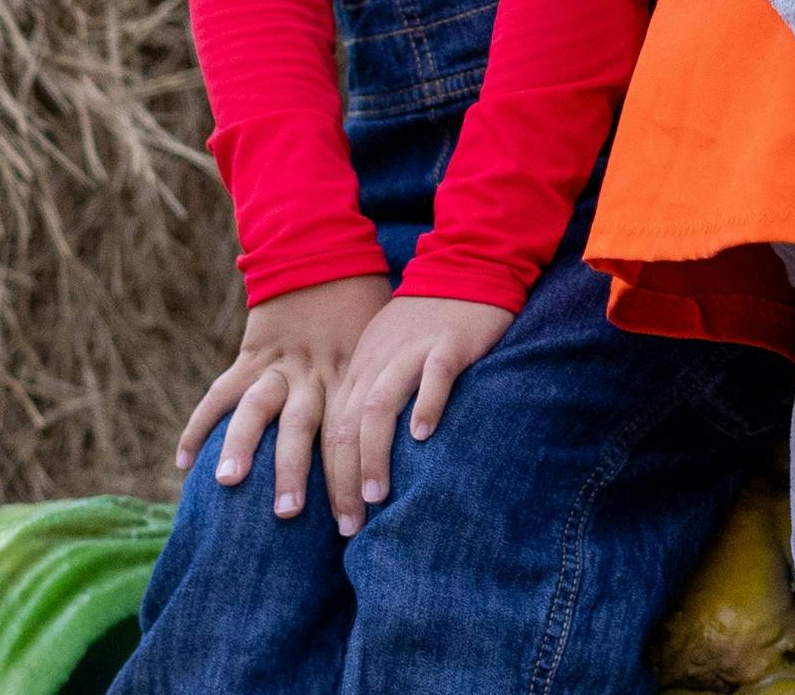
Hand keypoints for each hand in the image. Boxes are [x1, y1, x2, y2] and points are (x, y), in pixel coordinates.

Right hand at [179, 273, 389, 520]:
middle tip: (289, 515)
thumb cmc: (367, 309)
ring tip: (229, 481)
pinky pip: (222, 391)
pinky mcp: (251, 354)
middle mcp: (314, 373)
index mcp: (351, 374)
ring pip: (258, 407)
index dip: (350, 479)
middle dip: (297, 474)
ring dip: (242, 445)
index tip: (354, 523)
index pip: (350, 434)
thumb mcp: (384, 346)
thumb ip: (384, 389)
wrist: (325, 255)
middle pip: (305, 428)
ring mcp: (279, 364)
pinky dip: (200, 424)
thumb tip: (411, 440)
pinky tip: (184, 463)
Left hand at [326, 289, 515, 532]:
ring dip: (374, 453)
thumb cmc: (426, 323)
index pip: (330, 432)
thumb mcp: (383, 356)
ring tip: (377, 494)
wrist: (466, 268)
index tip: (338, 522)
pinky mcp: (448, 342)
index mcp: (357, 370)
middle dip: (343, 481)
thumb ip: (368, 396)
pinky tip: (424, 435)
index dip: (329, 480)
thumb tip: (353, 459)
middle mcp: (375, 364)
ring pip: (378, 406)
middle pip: (345, 427)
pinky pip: (432, 375)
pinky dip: (425, 405)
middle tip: (350, 526)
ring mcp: (410, 352)